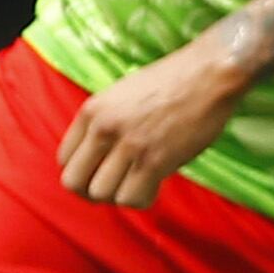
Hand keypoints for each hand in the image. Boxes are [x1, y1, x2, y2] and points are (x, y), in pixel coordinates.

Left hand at [57, 40, 254, 209]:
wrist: (209, 74)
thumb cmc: (173, 82)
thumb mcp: (123, 95)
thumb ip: (105, 123)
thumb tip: (99, 159)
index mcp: (92, 110)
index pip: (64, 159)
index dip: (82, 171)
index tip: (101, 172)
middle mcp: (104, 128)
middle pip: (74, 182)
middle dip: (92, 192)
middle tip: (115, 187)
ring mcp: (128, 145)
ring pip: (102, 194)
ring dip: (120, 194)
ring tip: (139, 181)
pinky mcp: (154, 161)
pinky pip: (132, 198)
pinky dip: (142, 198)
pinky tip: (155, 184)